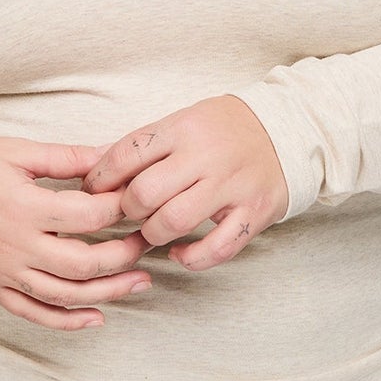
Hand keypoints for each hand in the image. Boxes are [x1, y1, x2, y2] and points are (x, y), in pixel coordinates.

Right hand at [0, 136, 154, 329]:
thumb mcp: (17, 152)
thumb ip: (66, 157)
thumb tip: (110, 156)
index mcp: (25, 207)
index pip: (87, 215)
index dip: (120, 208)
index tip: (139, 201)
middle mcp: (17, 246)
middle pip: (83, 263)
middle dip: (123, 255)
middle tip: (147, 243)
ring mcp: (5, 273)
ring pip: (65, 295)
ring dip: (108, 292)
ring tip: (140, 283)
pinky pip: (34, 314)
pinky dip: (68, 321)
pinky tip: (98, 317)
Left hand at [80, 95, 288, 271]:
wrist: (289, 130)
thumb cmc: (225, 129)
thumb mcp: (184, 121)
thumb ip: (143, 145)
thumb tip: (92, 166)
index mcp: (183, 128)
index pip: (126, 155)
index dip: (100, 178)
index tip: (94, 191)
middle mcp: (206, 156)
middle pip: (145, 193)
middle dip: (126, 210)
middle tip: (129, 211)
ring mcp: (231, 186)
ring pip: (174, 222)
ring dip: (153, 234)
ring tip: (153, 230)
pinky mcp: (253, 213)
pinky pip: (215, 249)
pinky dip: (190, 259)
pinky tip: (179, 252)